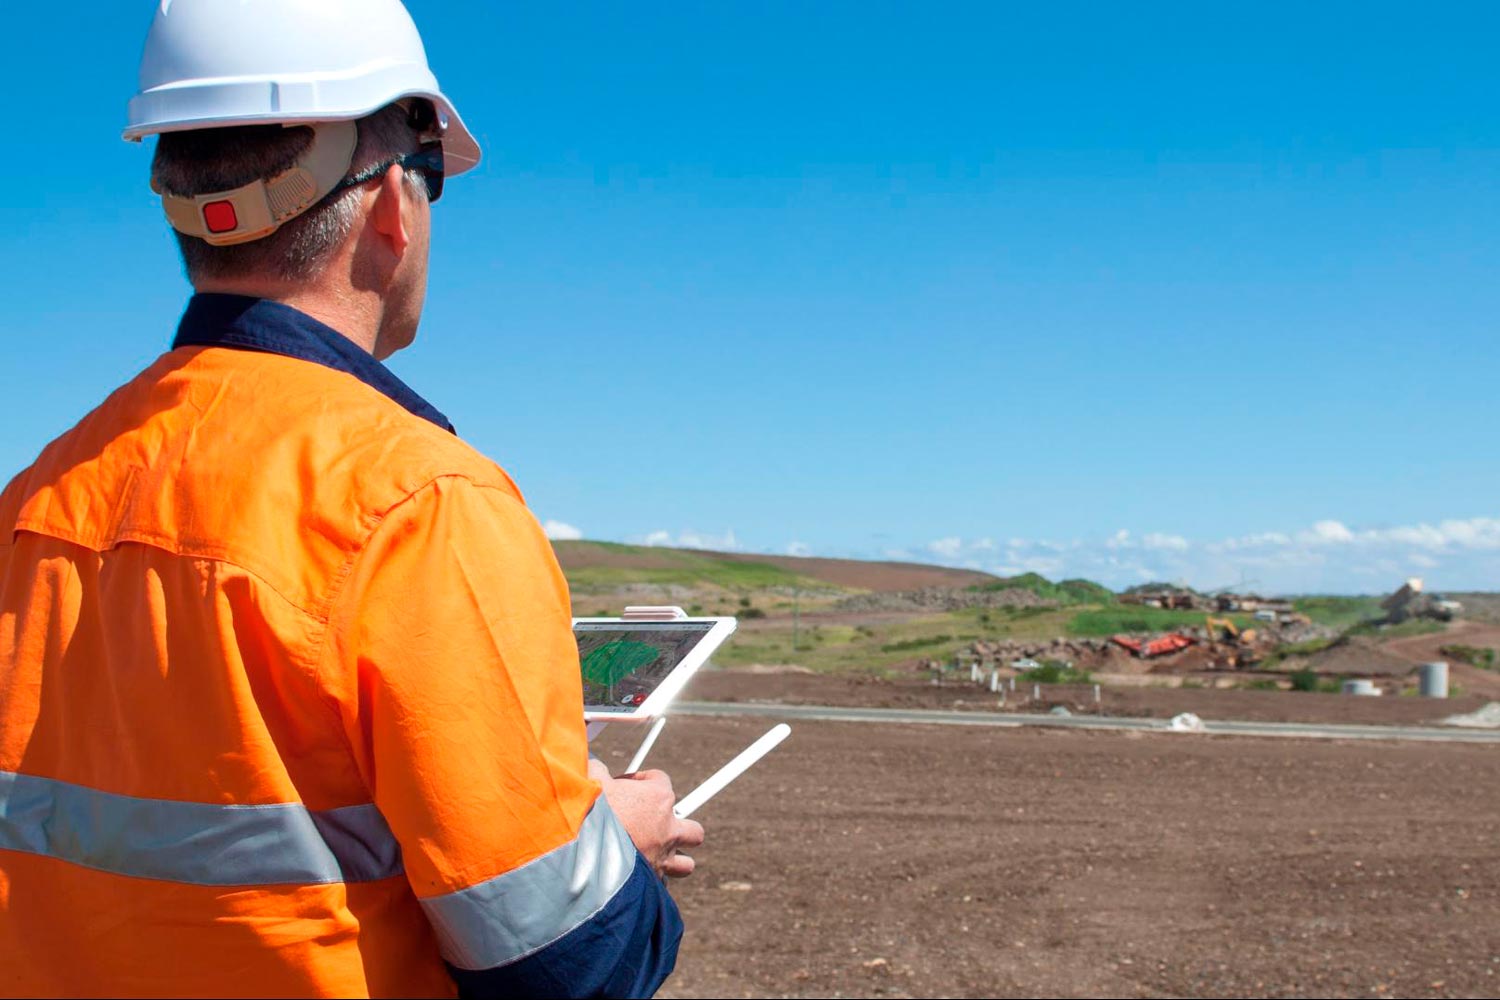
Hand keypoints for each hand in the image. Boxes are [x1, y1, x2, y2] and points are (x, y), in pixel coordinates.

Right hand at [589, 758, 704, 878]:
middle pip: (693, 829)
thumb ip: (599, 773)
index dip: (643, 781)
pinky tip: (635, 875)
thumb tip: (595, 769)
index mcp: (657, 797)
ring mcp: (662, 857)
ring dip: (674, 859)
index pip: (661, 780)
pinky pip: (661, 883)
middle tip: (654, 825)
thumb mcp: (591, 780)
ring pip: (686, 864)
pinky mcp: (650, 880)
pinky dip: (651, 880)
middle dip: (678, 827)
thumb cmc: (587, 810)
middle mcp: (667, 827)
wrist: (576, 849)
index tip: (625, 787)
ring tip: (654, 856)